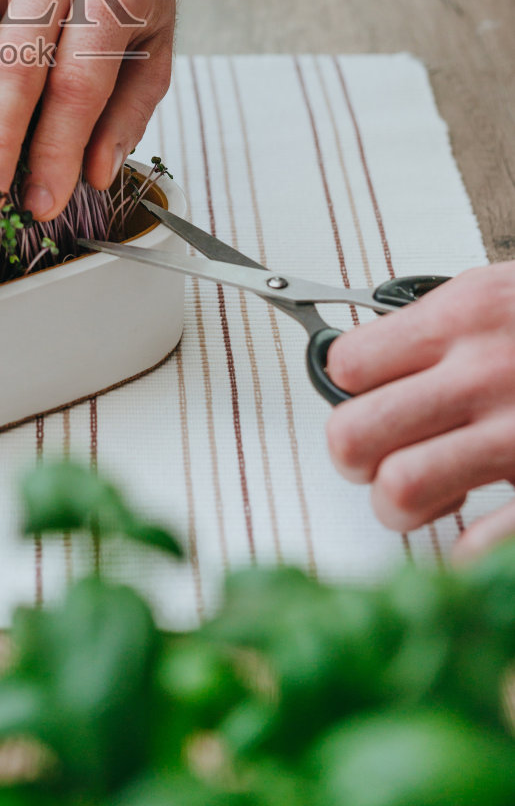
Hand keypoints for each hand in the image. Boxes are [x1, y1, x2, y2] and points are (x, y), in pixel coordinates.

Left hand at [326, 264, 514, 557]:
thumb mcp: (501, 293)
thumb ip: (437, 325)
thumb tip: (368, 364)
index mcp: (462, 319)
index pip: (347, 364)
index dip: (346, 389)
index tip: (366, 399)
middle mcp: (480, 375)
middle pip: (353, 433)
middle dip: (356, 456)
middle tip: (380, 457)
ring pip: (400, 490)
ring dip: (402, 505)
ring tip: (428, 497)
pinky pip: (481, 544)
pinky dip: (469, 552)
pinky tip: (477, 537)